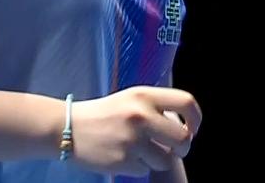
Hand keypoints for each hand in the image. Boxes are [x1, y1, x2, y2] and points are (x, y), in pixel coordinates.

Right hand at [67, 86, 200, 175]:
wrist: (68, 127)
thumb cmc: (104, 113)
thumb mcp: (130, 98)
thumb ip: (156, 107)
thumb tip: (186, 125)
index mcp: (144, 95)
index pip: (186, 102)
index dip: (196, 118)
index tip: (192, 128)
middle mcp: (141, 116)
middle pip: (183, 138)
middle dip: (183, 147)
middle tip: (174, 148)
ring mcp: (132, 140)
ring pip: (165, 159)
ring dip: (157, 158)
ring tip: (139, 149)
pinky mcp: (123, 161)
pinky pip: (145, 170)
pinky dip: (139, 167)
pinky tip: (124, 155)